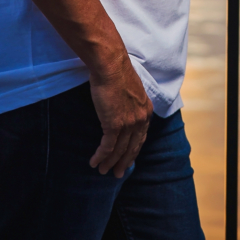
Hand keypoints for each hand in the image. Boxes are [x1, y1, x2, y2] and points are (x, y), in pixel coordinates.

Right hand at [88, 51, 152, 177]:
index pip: (141, 136)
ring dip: (110, 163)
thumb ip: (130, 101)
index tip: (129, 158)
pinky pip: (107, 147)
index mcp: (146, 110)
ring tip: (102, 171)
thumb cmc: (117, 72)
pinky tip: (94, 162)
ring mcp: (128, 124)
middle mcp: (140, 119)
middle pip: (132, 147)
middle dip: (124, 162)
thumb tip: (123, 106)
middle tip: (118, 173)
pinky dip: (100, 157)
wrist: (111, 65)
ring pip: (119, 150)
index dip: (134, 150)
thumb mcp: (131, 89)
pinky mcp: (114, 125)